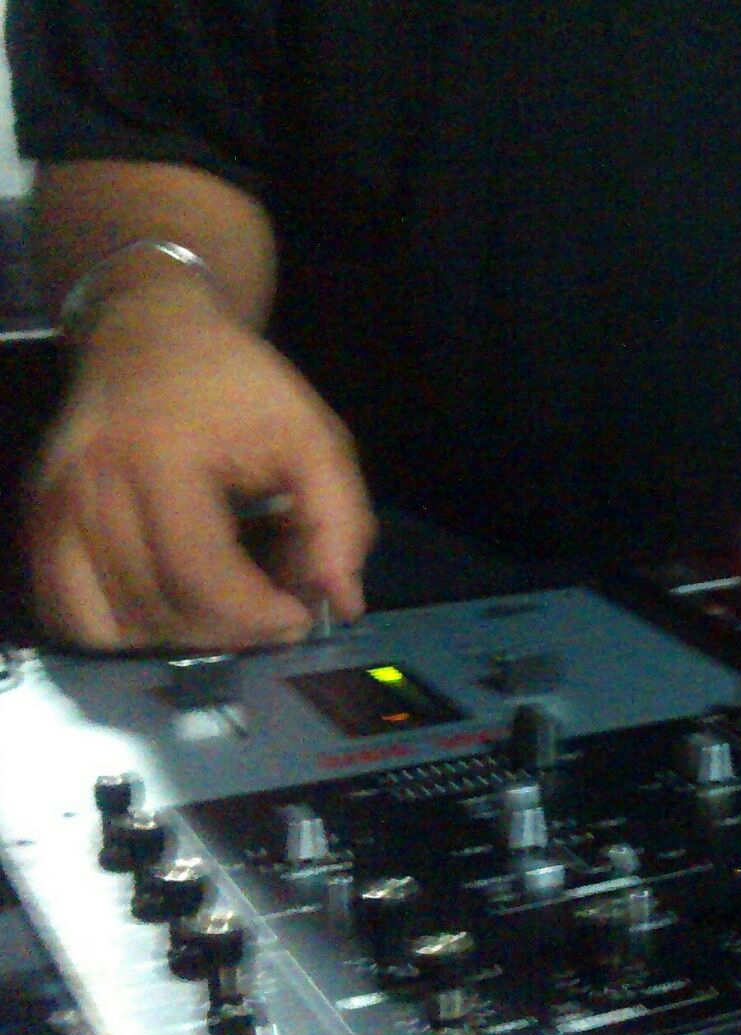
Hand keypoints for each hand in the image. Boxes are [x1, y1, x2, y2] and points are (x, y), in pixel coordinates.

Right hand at [24, 283, 377, 650]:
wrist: (150, 331)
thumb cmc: (238, 384)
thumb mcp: (314, 435)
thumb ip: (339, 520)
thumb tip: (343, 603)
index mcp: (160, 460)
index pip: (202, 578)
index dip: (259, 617)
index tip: (299, 613)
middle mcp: (91, 488)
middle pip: (159, 611)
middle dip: (231, 630)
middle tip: (270, 607)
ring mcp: (53, 510)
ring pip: (113, 627)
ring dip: (182, 637)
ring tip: (226, 604)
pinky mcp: (39, 524)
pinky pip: (70, 614)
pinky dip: (124, 631)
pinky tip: (172, 606)